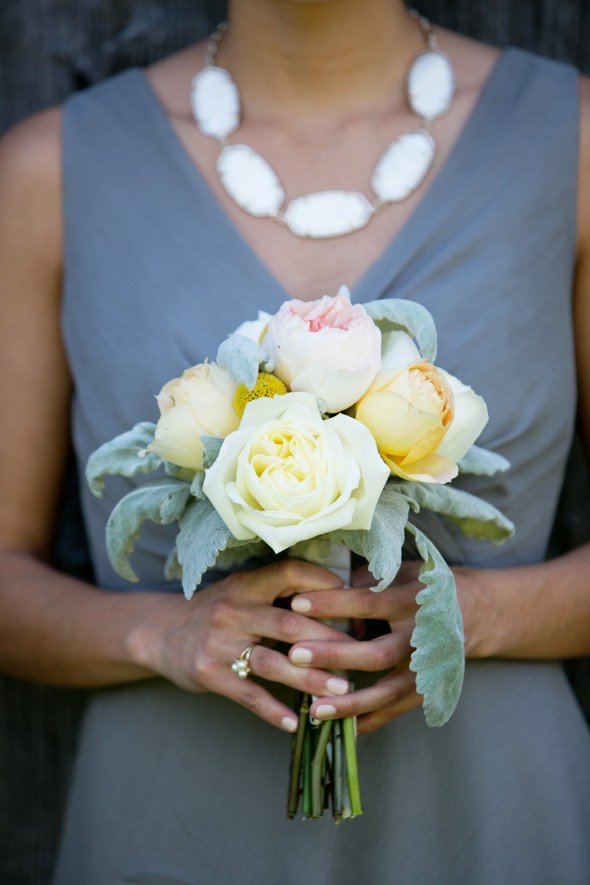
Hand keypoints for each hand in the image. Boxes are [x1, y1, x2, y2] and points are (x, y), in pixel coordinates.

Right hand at [133, 559, 353, 731]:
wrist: (160, 633)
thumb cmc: (217, 611)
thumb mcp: (242, 591)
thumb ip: (279, 592)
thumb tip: (340, 597)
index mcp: (247, 585)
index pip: (289, 573)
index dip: (323, 583)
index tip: (354, 601)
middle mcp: (234, 610)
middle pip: (290, 623)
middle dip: (329, 641)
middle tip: (361, 655)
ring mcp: (220, 643)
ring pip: (273, 662)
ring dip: (310, 678)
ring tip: (341, 691)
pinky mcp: (209, 674)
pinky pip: (248, 695)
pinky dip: (273, 710)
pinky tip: (295, 722)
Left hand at [288, 561, 425, 733]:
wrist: (475, 612)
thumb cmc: (424, 585)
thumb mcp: (402, 570)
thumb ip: (368, 580)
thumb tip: (326, 586)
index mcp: (413, 601)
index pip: (367, 603)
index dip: (332, 604)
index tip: (296, 604)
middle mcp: (422, 638)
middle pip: (376, 653)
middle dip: (334, 656)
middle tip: (295, 655)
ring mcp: (427, 670)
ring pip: (386, 691)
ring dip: (349, 703)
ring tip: (314, 710)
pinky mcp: (427, 691)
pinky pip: (394, 711)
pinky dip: (368, 721)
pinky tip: (340, 730)